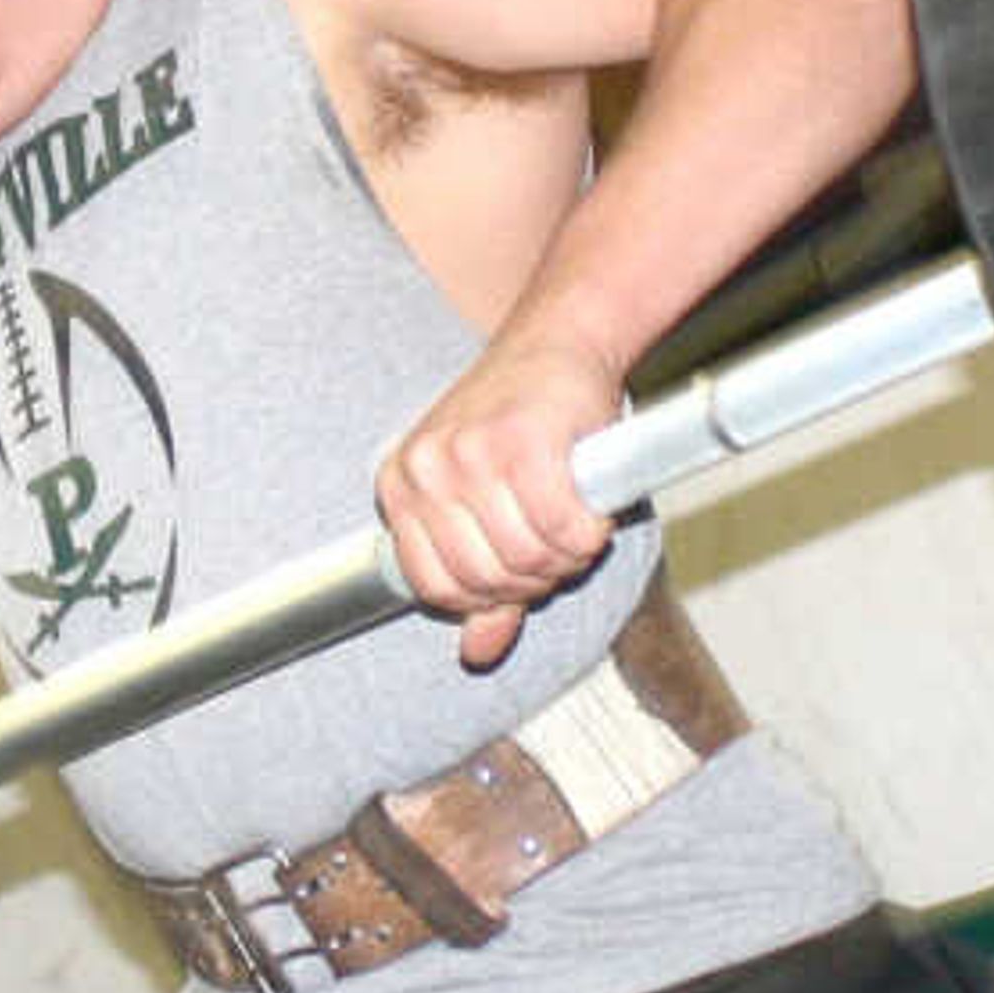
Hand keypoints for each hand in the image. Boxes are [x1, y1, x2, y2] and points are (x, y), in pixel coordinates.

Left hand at [377, 327, 627, 667]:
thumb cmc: (525, 418)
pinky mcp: (524, 443)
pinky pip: (563, 529)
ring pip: (525, 558)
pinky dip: (589, 531)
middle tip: (559, 545)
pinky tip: (592, 508)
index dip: (487, 597)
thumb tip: (477, 652)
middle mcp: (426, 469)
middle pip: (483, 578)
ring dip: (566, 555)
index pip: (434, 588)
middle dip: (535, 577)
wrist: (561, 340)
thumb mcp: (485, 498)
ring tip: (575, 523)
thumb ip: (482, 583)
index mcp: (400, 486)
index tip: (521, 574)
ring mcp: (470, 454)